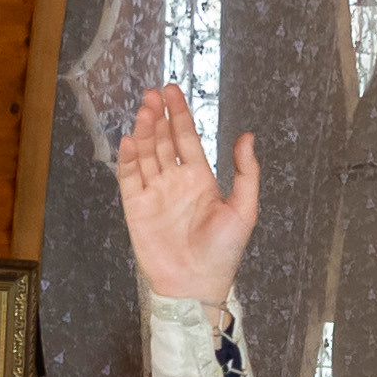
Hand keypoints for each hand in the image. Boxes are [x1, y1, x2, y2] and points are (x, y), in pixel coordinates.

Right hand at [116, 84, 257, 305]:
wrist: (196, 285)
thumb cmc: (223, 252)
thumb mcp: (244, 211)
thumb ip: (246, 173)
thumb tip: (248, 136)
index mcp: (200, 179)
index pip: (187, 139)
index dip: (180, 115)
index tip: (172, 90)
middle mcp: (175, 181)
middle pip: (162, 141)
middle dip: (158, 116)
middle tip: (153, 93)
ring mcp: (154, 192)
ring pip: (145, 153)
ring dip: (143, 131)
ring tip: (144, 109)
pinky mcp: (136, 206)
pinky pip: (129, 177)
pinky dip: (128, 158)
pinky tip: (129, 140)